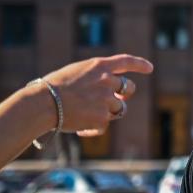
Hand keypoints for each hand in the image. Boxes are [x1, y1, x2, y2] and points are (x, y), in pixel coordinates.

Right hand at [35, 54, 153, 136]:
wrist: (42, 104)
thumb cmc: (50, 88)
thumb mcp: (74, 74)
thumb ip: (92, 78)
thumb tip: (107, 91)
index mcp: (98, 66)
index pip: (126, 61)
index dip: (139, 64)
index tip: (150, 68)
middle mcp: (106, 80)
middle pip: (128, 88)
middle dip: (124, 95)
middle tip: (118, 100)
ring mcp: (106, 99)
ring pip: (119, 109)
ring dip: (108, 113)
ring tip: (89, 117)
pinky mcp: (102, 117)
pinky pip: (104, 125)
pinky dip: (94, 129)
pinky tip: (81, 130)